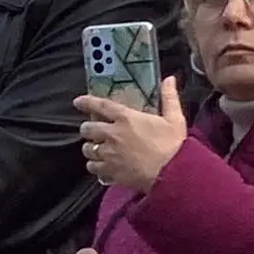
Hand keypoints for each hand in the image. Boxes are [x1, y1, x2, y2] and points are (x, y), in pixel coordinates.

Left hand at [78, 79, 188, 195]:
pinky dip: (96, 166)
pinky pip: (93, 167)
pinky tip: (103, 166)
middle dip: (88, 129)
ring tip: (99, 149)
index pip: (99, 106)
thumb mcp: (175, 119)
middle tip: (94, 131)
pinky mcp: (109, 171)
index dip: (86, 102)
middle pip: (87, 128)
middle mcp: (112, 134)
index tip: (78, 102)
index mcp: (126, 118)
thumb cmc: (175, 146)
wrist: (174, 174)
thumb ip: (169, 98)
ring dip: (92, 148)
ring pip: (87, 149)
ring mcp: (108, 154)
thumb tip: (169, 79)